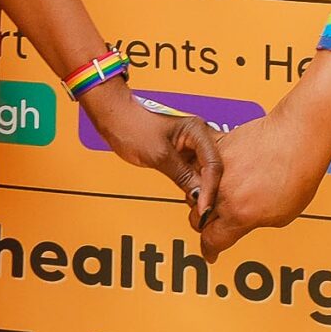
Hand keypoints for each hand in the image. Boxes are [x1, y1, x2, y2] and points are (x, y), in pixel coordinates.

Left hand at [80, 85, 221, 220]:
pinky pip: (194, 174)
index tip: (205, 208)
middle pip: (216, 168)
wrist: (115, 119)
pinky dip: (194, 188)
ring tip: (199, 210)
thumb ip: (182, 176)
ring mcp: (191, 147)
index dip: (211, 188)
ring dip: (203, 191)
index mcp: (197, 129)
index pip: (213, 163)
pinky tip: (192, 200)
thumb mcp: (159, 155)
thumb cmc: (132, 125)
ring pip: (206, 173)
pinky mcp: (183, 156)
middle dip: (212, 190)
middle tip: (205, 212)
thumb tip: (199, 196)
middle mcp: (199, 137)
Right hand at [197, 111, 330, 260]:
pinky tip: (216, 173)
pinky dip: (206, 171)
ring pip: (196, 191)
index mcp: (239, 215)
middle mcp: (223, 194)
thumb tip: (244, 222)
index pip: (212, 240)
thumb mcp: (282, 214)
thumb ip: (255, 221)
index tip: (211, 252)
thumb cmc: (298, 174)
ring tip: (219, 195)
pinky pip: (201, 163)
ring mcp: (217, 169)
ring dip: (203, 198)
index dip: (211, 250)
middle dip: (206, 225)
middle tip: (216, 224)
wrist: (299, 136)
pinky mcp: (218, 147)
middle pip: (198, 219)